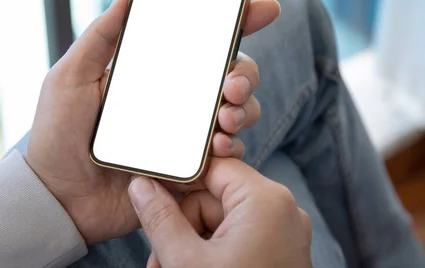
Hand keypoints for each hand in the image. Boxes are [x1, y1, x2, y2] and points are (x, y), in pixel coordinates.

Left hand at [25, 0, 280, 243]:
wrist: (58, 195)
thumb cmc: (58, 133)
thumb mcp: (70, 76)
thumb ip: (100, 37)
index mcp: (156, 72)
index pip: (202, 42)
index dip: (237, 22)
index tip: (265, 9)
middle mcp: (178, 99)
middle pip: (233, 75)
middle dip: (246, 74)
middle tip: (232, 85)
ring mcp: (187, 133)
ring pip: (239, 111)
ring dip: (244, 109)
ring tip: (225, 117)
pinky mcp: (190, 166)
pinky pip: (229, 153)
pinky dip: (234, 146)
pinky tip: (219, 146)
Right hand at [129, 158, 312, 267]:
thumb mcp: (186, 261)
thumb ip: (160, 217)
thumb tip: (140, 186)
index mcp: (266, 201)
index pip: (213, 167)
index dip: (178, 178)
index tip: (151, 190)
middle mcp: (281, 211)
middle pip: (214, 197)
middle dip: (181, 226)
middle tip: (158, 255)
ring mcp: (283, 234)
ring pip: (222, 222)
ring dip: (191, 244)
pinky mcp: (279, 254)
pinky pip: (238, 240)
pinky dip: (212, 255)